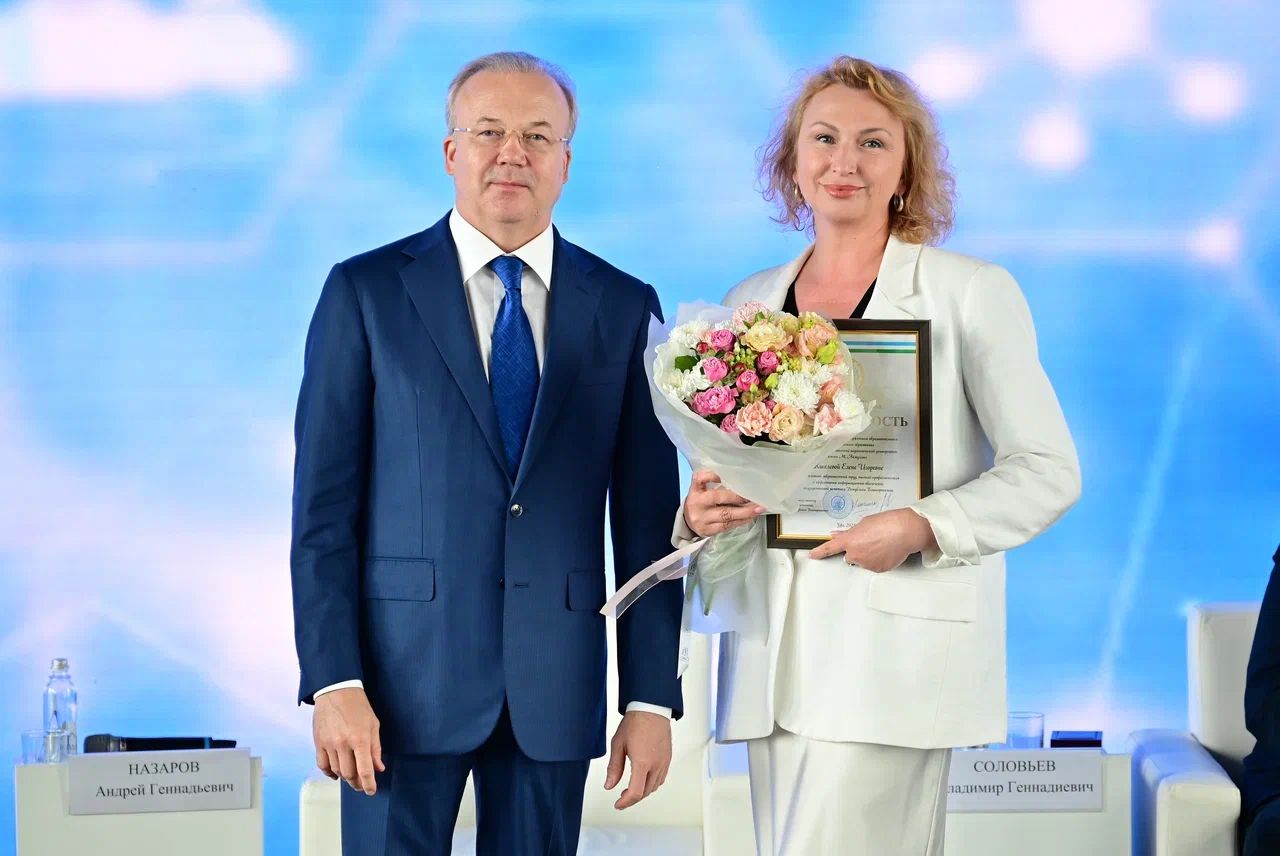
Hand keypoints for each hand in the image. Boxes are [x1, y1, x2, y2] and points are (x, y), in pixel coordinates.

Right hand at [312, 687, 384, 795]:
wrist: (336, 690)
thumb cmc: (358, 706)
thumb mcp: (373, 724)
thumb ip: (376, 748)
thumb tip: (379, 768)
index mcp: (360, 739)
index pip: (365, 770)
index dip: (369, 784)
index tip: (371, 791)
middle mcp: (343, 744)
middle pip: (349, 774)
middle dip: (357, 783)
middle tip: (362, 785)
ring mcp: (329, 744)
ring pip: (336, 771)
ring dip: (345, 778)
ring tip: (351, 777)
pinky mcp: (319, 742)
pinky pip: (323, 765)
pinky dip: (330, 772)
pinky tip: (336, 773)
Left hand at [604, 711, 671, 809]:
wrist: (651, 708)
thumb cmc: (635, 722)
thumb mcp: (618, 744)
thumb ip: (614, 768)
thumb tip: (609, 785)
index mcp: (642, 762)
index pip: (635, 793)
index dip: (625, 802)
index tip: (618, 804)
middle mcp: (656, 765)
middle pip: (645, 792)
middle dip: (632, 798)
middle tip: (621, 797)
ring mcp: (664, 762)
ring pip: (654, 787)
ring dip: (643, 792)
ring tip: (631, 788)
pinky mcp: (668, 758)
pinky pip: (661, 778)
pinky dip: (651, 783)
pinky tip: (643, 778)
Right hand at [682, 469, 764, 536]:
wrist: (688, 522)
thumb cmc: (700, 502)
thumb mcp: (702, 490)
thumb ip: (715, 485)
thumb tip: (742, 483)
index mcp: (695, 490)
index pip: (700, 479)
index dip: (712, 476)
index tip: (726, 475)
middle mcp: (697, 503)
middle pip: (717, 497)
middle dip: (738, 497)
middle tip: (754, 496)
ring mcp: (702, 518)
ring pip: (726, 515)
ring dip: (745, 512)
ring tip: (758, 509)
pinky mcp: (708, 530)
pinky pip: (727, 526)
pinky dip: (741, 521)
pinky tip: (750, 517)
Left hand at [807, 508, 936, 571]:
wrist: (905, 531)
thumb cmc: (887, 523)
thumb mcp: (864, 523)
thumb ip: (850, 532)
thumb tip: (839, 535)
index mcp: (850, 540)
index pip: (830, 548)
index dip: (820, 552)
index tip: (812, 555)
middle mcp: (855, 554)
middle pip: (850, 556)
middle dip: (856, 551)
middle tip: (870, 542)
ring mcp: (866, 564)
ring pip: (863, 562)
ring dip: (869, 556)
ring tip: (882, 544)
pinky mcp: (878, 570)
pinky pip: (875, 566)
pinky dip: (879, 560)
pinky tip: (887, 551)